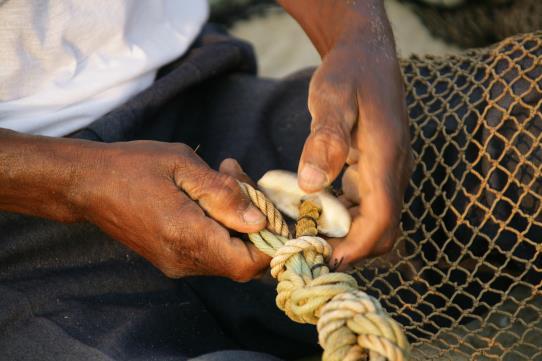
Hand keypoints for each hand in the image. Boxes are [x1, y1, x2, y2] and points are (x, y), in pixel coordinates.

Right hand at [74, 142, 268, 280]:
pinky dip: (222, 227)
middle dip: (256, 224)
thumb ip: (223, 194)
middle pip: (242, 262)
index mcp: (186, 237)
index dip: (270, 241)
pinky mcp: (171, 259)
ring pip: (228, 256)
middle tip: (241, 180)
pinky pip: (211, 252)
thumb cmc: (132, 167)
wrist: (87, 184)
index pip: (247, 263)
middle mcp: (183, 260)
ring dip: (238, 222)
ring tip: (225, 179)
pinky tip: (211, 194)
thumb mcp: (182, 166)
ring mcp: (176, 264)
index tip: (267, 206)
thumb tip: (257, 220)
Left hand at [281, 0, 411, 266]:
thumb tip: (310, 184)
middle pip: (382, 230)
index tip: (326, 260)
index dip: (357, 247)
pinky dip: (342, 218)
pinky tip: (313, 212)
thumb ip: (325, 139)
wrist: (368, 55)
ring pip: (374, 221)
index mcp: (385, 158)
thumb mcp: (331, 97)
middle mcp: (392, 171)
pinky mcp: (375, 170)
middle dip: (351, 249)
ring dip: (345, 236)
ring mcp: (385, 172)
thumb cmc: (349, 72)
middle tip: (310, 251)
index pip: (382, 219)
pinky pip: (364, 206)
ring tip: (306, 236)